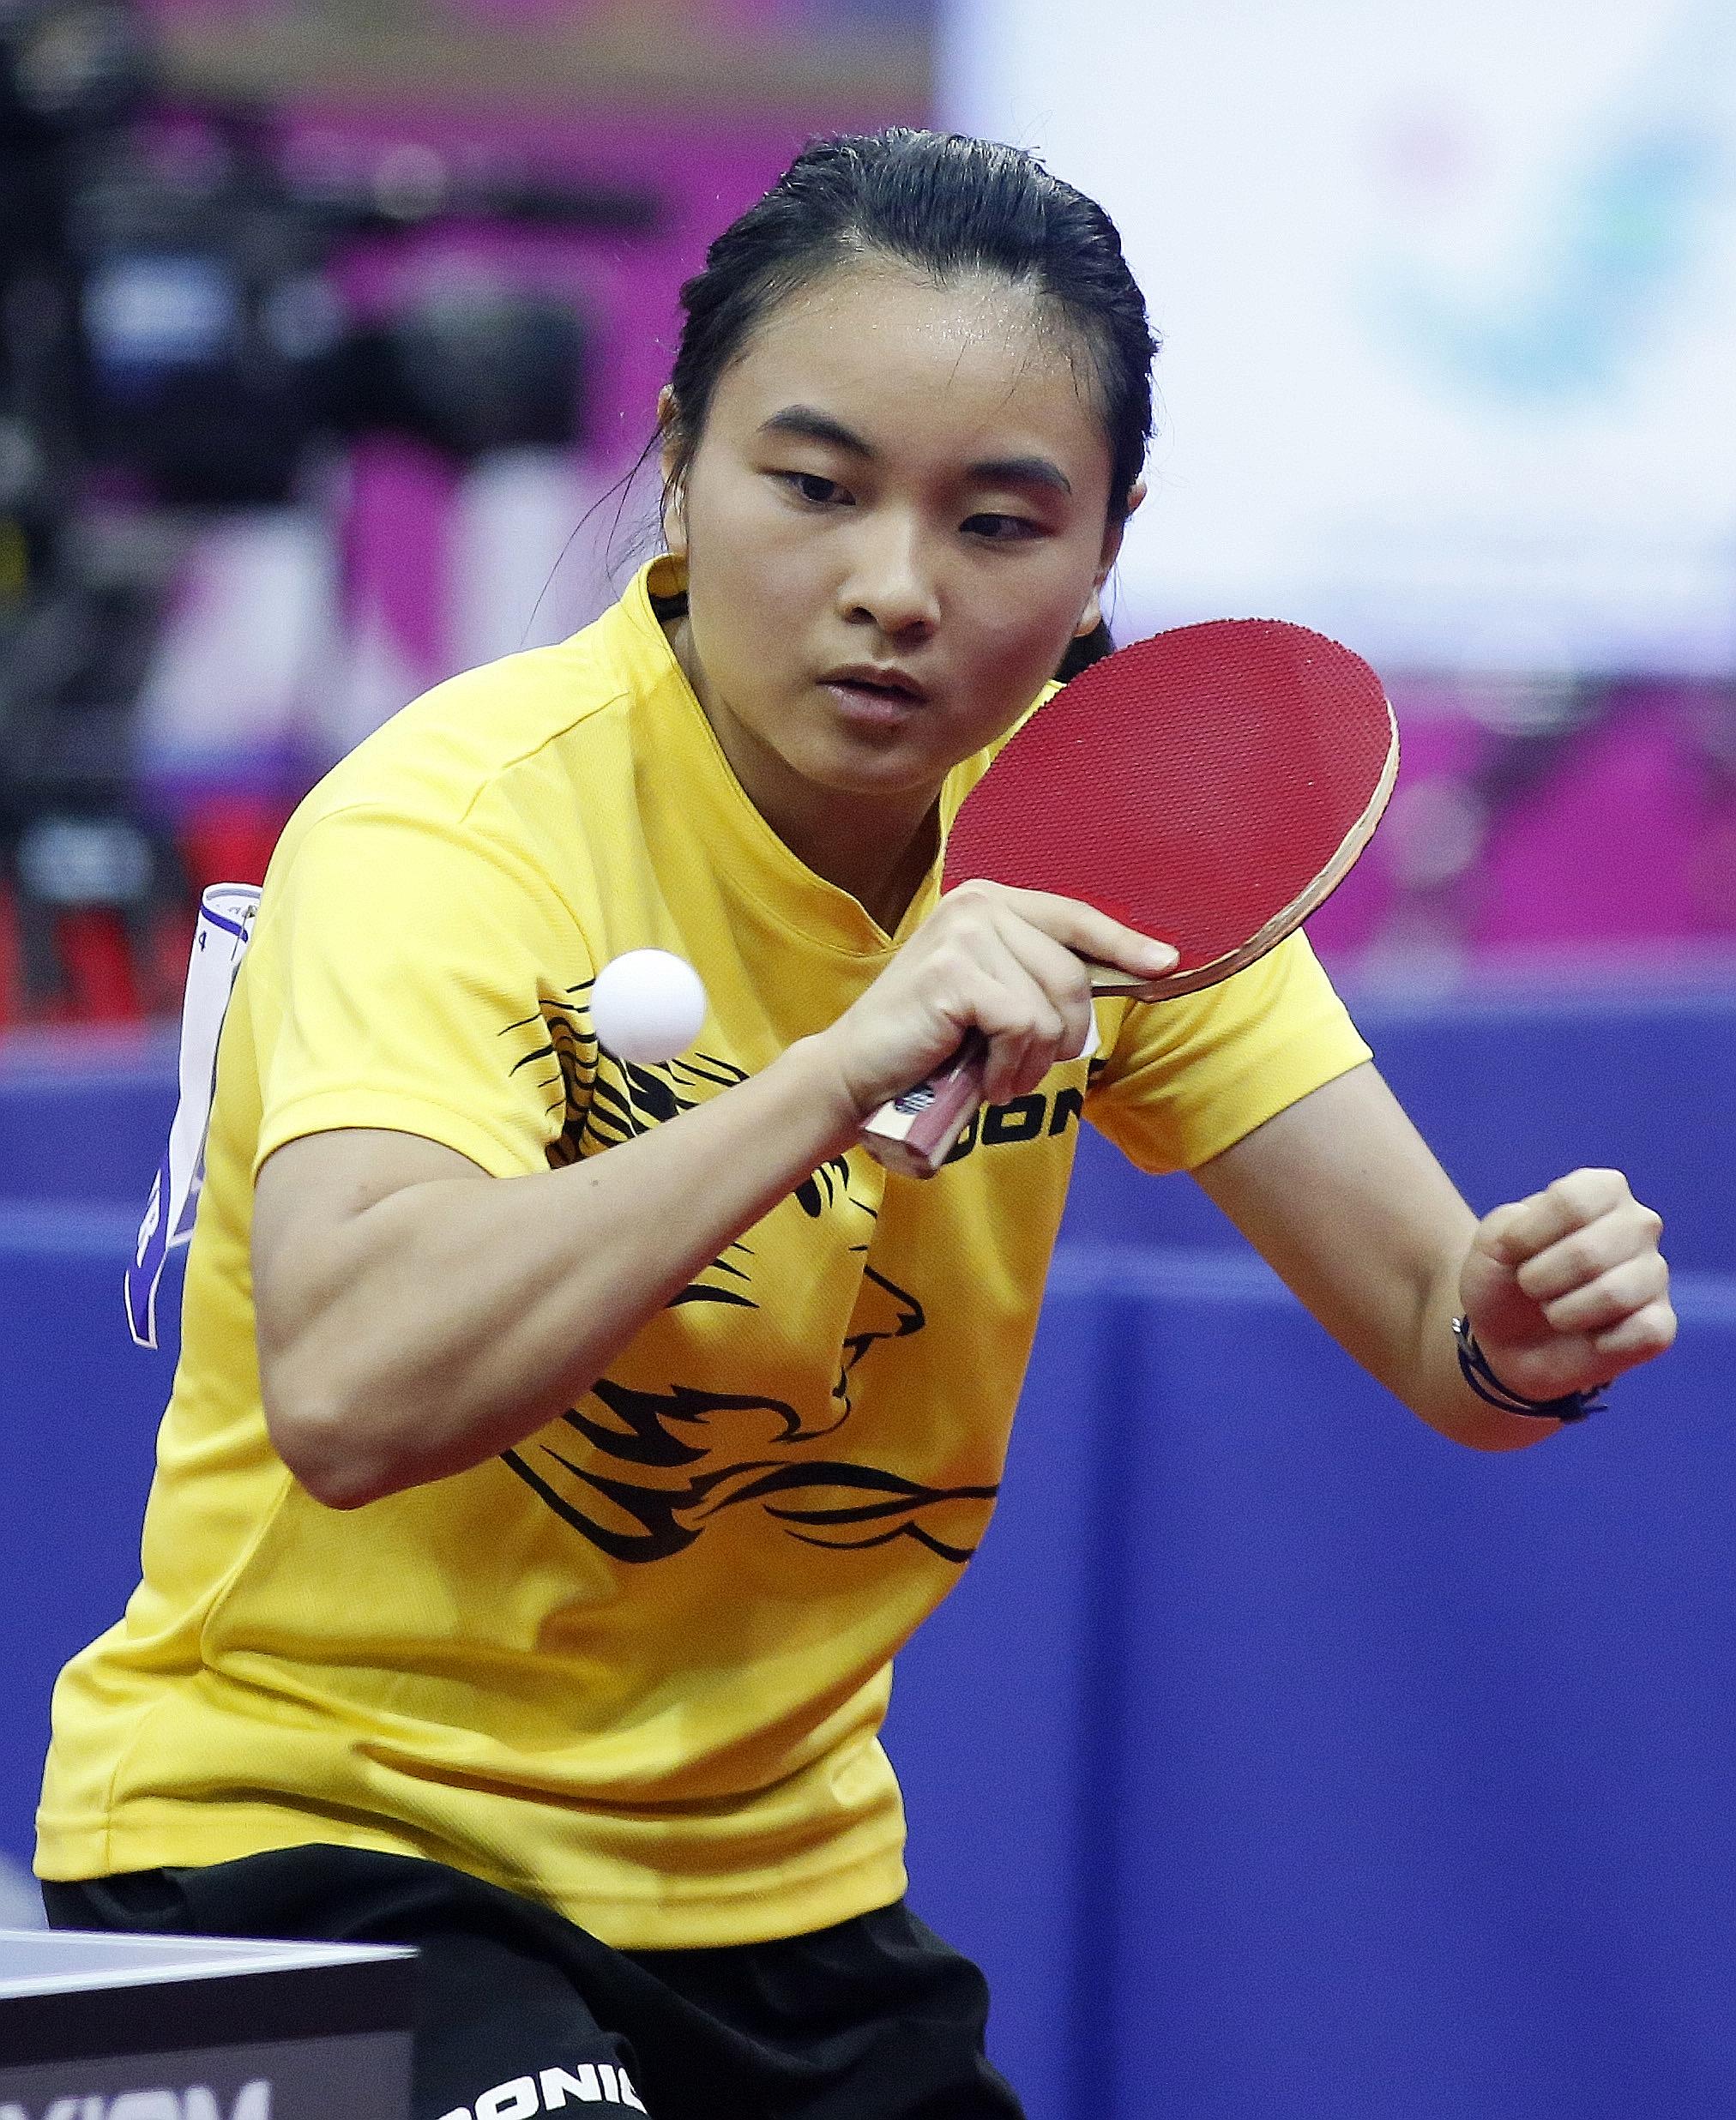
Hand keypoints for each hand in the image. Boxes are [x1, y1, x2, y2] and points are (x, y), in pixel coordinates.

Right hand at [815, 880, 1177, 1119]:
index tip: (1166, 965)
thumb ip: (1039, 975)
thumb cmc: (929, 1043)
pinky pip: (1021, 1027)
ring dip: (1031, 1062)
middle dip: (1062, 1036)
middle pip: (1071, 974)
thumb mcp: (994, 996)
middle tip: (1023, 1069)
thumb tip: (1130, 971)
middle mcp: (979, 904)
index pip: (1074, 918)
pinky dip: (1007, 1067)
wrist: (857, 1073)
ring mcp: (964, 934)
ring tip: (997, 1076)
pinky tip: (981, 1078)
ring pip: (1049, 1008)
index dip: (1122, 944)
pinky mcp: (954, 972)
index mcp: (991, 901)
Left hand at [1457, 1168, 1675, 1404]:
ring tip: (1555, 1311)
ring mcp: (1654, 1273)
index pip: (1571, 1202)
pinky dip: (1600, 1342)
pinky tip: (1590, 1336)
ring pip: (1613, 1294)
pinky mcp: (1661, 1323)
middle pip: (1589, 1252)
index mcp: (1602, 1189)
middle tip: (1531, 1287)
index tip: (1511, 1250)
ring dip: (1563, 1313)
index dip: (1527, 1235)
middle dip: (1540, 1280)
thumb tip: (1564, 1241)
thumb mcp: (1491, 1240)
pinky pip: (1643, 1332)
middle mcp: (1638, 1224)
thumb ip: (1515, 1223)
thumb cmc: (1506, 1276)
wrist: (1509, 1337)